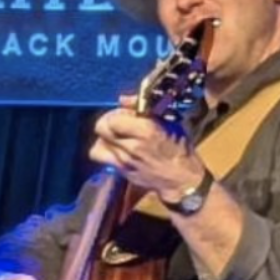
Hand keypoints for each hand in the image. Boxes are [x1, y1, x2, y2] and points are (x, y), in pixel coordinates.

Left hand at [89, 106, 203, 200]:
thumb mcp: (169, 122)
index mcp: (146, 132)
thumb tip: (123, 99)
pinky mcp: (121, 173)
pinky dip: (106, 151)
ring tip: (116, 136)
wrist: (182, 179)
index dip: (116, 113)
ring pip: (97, 145)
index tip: (125, 113)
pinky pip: (102, 158)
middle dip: (107, 122)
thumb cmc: (179, 148)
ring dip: (104, 138)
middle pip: (101, 129)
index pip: (112, 119)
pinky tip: (117, 148)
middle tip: (118, 122)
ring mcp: (124, 162)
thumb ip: (143, 108)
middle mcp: (132, 147)